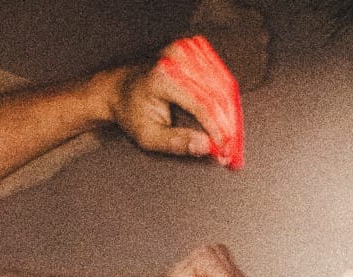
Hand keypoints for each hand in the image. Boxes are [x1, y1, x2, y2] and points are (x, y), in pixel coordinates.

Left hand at [109, 35, 242, 164]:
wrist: (120, 89)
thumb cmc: (131, 112)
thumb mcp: (148, 137)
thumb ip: (177, 142)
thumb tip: (204, 147)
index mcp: (163, 78)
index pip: (202, 105)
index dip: (218, 130)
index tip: (225, 150)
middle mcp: (176, 59)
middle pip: (217, 94)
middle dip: (228, 124)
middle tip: (232, 149)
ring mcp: (186, 51)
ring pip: (223, 83)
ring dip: (231, 112)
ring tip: (231, 136)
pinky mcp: (193, 50)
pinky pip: (220, 74)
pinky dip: (227, 97)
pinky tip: (227, 115)